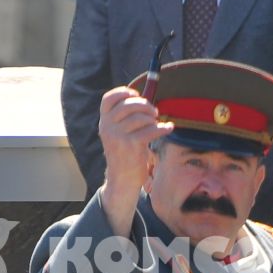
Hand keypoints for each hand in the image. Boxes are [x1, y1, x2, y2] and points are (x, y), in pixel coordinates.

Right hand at [96, 86, 169, 230]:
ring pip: (141, 117)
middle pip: (129, 104)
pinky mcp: (132, 146)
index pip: (108, 99)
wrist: (122, 180)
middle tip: (154, 112)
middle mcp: (108, 127)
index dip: (123, 92)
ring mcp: (119, 136)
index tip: (136, 94)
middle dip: (145, 105)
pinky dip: (163, 128)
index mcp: (104, 122)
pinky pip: (151, 130)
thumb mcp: (118, 134)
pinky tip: (168, 128)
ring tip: (157, 124)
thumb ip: (125, 118)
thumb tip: (145, 100)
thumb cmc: (124, 154)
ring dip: (153, 119)